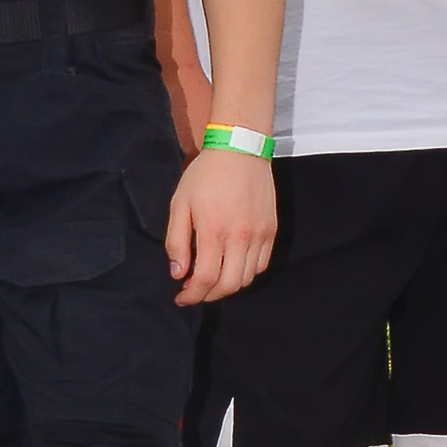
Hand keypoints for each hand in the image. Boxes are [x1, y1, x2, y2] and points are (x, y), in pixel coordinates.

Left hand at [164, 146, 277, 305]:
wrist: (241, 150)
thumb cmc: (205, 175)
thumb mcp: (180, 204)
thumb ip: (176, 241)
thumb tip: (178, 273)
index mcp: (214, 230)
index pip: (205, 278)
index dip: (192, 295)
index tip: (181, 297)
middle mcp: (240, 236)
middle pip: (229, 285)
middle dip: (209, 296)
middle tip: (195, 292)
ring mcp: (259, 234)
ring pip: (247, 278)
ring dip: (228, 286)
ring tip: (213, 279)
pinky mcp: (271, 230)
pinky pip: (261, 264)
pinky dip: (246, 273)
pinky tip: (232, 266)